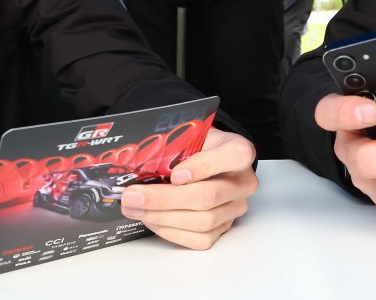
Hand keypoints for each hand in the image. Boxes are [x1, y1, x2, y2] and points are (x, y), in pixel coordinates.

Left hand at [120, 128, 257, 249]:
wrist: (207, 162)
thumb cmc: (197, 148)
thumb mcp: (188, 137)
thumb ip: (172, 147)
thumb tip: (135, 166)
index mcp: (238, 151)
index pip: (233, 157)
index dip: (203, 166)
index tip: (175, 174)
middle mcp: (243, 182)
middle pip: (208, 196)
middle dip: (164, 198)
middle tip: (133, 196)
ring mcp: (235, 208)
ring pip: (202, 221)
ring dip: (162, 217)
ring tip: (134, 209)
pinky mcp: (224, 228)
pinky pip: (200, 238)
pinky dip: (171, 231)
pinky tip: (152, 220)